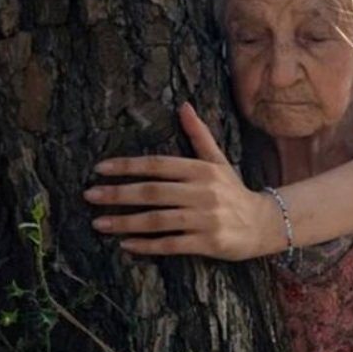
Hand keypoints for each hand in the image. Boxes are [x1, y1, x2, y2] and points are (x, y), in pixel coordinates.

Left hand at [83, 103, 279, 259]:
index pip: (159, 165)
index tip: (100, 169)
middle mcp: (204, 193)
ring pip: (158, 220)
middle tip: (89, 195)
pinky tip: (125, 244)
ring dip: (126, 222)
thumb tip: (183, 106)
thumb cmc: (233, 191)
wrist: (263, 224)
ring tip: (99, 223)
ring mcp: (206, 219)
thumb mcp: (218, 161)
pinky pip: (171, 244)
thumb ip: (198, 135)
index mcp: (203, 170)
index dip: (128, 166)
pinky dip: (147, 245)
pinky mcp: (208, 242)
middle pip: (153, 192)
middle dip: (118, 194)